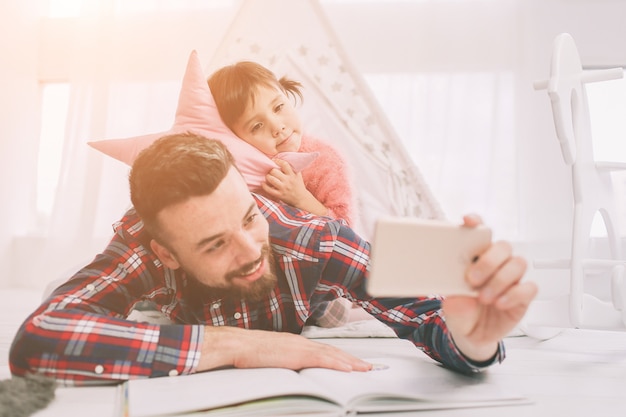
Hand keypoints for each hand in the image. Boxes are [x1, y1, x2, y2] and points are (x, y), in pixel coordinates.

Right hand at [199, 326, 372, 371]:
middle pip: (332, 351)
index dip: (339, 356)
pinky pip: (322, 359)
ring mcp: (299, 347)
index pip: (322, 350)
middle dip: (351, 359)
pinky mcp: (296, 354)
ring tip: (365, 368)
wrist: (237, 344)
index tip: (352, 362)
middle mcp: (300, 342)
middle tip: (368, 366)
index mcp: (294, 343)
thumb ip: (282, 361)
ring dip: (350, 361)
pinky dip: (337, 363)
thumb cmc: (247, 352)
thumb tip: (289, 370)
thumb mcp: (269, 356)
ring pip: (331, 354)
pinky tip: (349, 368)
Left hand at [261, 158, 308, 204]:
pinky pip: (269, 190)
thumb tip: (283, 159)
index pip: (284, 164)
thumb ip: (292, 168)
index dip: (278, 161)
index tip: (274, 160)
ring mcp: (283, 188)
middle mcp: (288, 181)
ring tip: (268, 177)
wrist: (301, 199)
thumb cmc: (298, 185)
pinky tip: (264, 184)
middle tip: (272, 172)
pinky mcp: (280, 195)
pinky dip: (264, 186)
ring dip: (268, 177)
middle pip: (275, 171)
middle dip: (271, 171)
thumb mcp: (297, 175)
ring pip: (271, 179)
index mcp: (293, 175)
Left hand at [442, 214, 537, 361]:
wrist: (472, 337)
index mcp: (475, 258)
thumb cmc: (462, 313)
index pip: (479, 234)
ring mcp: (511, 279)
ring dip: (500, 279)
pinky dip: (514, 294)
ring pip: (517, 264)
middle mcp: (496, 264)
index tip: (467, 222)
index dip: (476, 224)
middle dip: (488, 261)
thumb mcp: (451, 308)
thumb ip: (454, 303)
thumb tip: (460, 299)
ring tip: (484, 297)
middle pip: (502, 247)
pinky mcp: (523, 296)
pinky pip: (528, 287)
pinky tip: (500, 303)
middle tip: (472, 279)